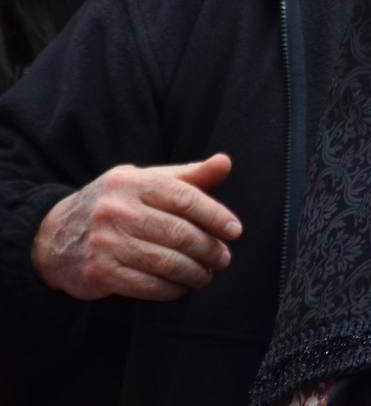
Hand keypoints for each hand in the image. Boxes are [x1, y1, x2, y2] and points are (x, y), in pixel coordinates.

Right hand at [31, 154, 241, 301]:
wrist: (53, 235)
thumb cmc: (115, 204)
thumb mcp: (146, 182)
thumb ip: (188, 176)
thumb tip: (225, 162)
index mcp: (133, 182)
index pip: (184, 197)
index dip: (215, 215)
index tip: (235, 231)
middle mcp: (117, 209)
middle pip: (179, 233)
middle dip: (209, 249)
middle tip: (223, 259)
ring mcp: (105, 242)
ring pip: (166, 262)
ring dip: (194, 273)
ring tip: (206, 275)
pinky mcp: (99, 272)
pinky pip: (147, 285)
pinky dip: (171, 290)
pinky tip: (181, 287)